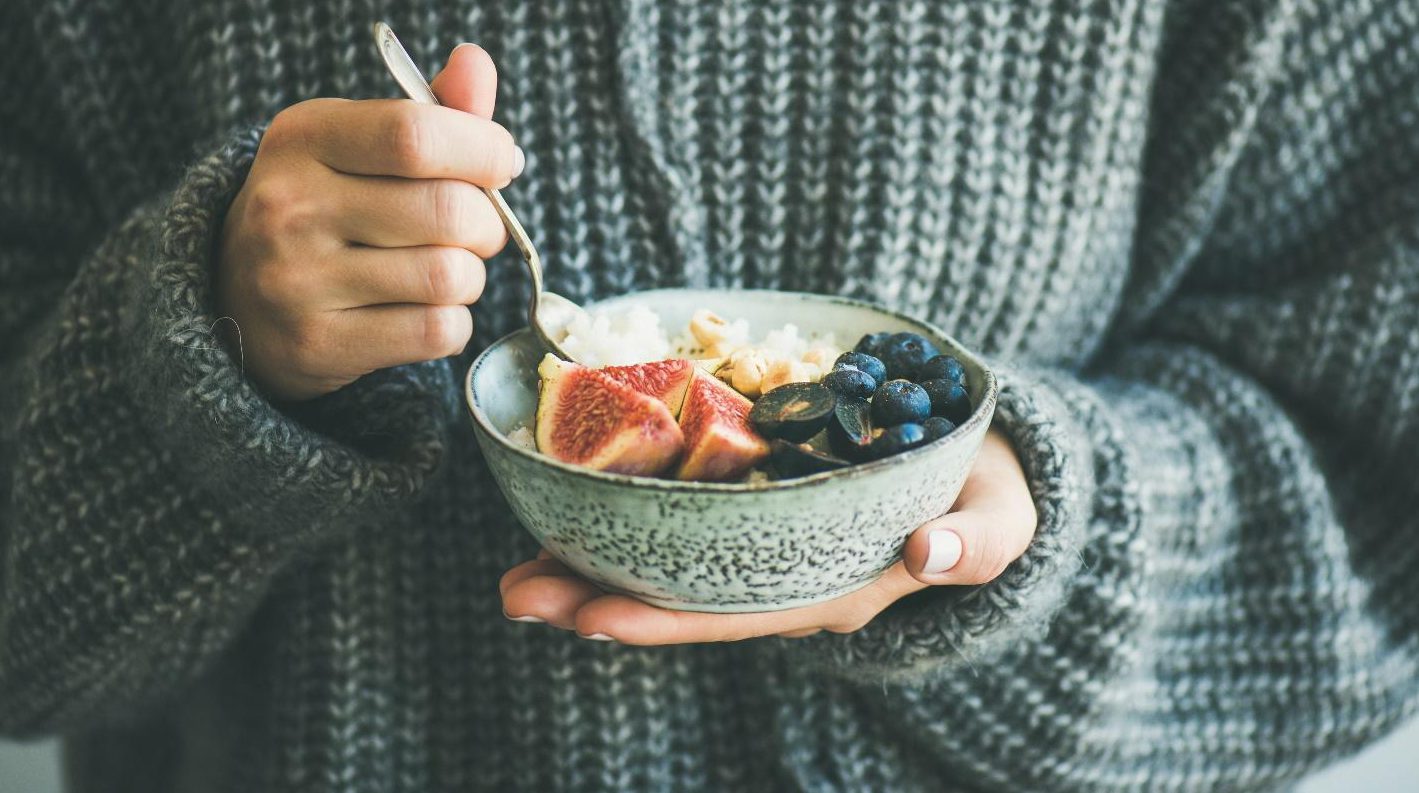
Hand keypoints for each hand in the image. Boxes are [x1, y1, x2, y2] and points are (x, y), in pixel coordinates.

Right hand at [216, 44, 522, 400]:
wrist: (238, 298)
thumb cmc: (327, 209)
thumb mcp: (360, 146)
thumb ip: (431, 109)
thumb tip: (477, 63)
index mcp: (304, 136)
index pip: (416, 135)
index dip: (483, 150)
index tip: (500, 163)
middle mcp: (289, 204)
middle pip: (448, 212)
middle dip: (487, 225)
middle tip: (475, 230)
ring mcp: (296, 280)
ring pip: (449, 276)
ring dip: (470, 278)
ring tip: (445, 271)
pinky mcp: (316, 342)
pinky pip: (436, 332)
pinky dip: (451, 324)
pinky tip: (423, 311)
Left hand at [499, 428, 1037, 642]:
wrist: (983, 470)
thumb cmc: (989, 498)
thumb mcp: (1001, 519)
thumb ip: (977, 540)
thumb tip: (934, 553)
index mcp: (833, 589)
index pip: (735, 615)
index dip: (662, 619)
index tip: (589, 618)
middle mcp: (785, 579)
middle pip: (679, 599)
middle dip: (596, 601)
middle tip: (514, 592)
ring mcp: (766, 547)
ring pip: (667, 566)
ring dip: (591, 567)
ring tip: (516, 567)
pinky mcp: (757, 508)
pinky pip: (682, 524)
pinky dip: (624, 519)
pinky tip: (570, 510)